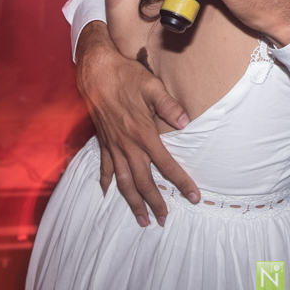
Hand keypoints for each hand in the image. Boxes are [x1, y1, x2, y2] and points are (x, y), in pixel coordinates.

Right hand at [74, 23, 198, 225]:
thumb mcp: (151, 85)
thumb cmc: (126, 75)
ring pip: (123, 181)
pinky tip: (107, 194)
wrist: (96, 69)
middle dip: (155, 203)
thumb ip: (169, 105)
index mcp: (142, 132)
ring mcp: (113, 144)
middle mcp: (127, 144)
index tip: (194, 197)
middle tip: (164, 220)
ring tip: (142, 219)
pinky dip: (106, 182)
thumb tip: (185, 122)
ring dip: (133, 202)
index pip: (165, 164)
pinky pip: (105, 167)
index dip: (181, 182)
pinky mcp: (103, 140)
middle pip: (142, 181)